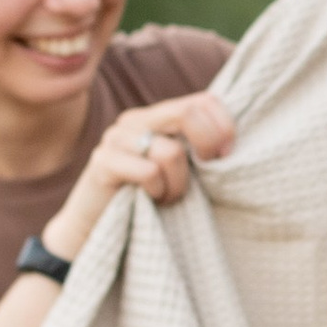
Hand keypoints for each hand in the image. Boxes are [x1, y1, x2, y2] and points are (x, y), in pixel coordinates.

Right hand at [46, 93, 236, 258]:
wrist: (94, 226)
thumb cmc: (147, 198)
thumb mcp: (177, 169)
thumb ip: (196, 149)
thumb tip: (232, 144)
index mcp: (158, 116)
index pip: (204, 100)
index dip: (223, 126)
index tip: (227, 156)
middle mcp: (137, 120)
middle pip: (187, 113)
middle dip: (207, 145)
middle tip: (207, 173)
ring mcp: (116, 138)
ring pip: (171, 152)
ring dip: (179, 185)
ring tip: (169, 197)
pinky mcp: (103, 162)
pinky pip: (148, 172)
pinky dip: (158, 191)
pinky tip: (151, 199)